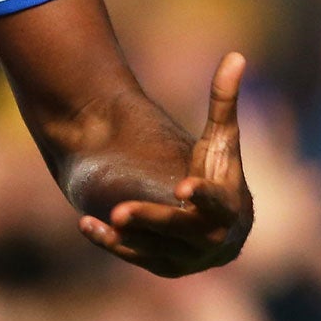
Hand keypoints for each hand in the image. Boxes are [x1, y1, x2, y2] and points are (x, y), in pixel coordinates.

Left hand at [79, 52, 252, 276]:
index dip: (203, 197)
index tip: (182, 187)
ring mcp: (186, 258)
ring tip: (103, 214)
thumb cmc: (213, 172)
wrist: (207, 218)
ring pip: (154, 248)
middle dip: (153, 219)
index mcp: (231, 208)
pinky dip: (110, 243)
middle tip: (122, 209)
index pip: (219, 205)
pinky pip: (134, 256)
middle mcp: (211, 239)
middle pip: (182, 232)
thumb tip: (235, 54)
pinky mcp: (161, 266)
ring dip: (127, 235)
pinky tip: (85, 224)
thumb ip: (224, 102)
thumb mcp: (219, 140)